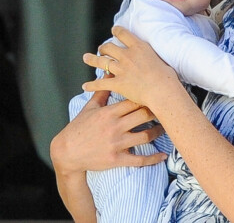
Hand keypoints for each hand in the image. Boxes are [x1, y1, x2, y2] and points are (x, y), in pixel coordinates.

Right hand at [50, 88, 166, 175]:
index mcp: (110, 112)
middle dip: (157, 111)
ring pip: (145, 136)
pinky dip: (153, 158)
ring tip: (167, 127)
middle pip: (143, 115)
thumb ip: (102, 91)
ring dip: (159, 132)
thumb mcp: (90, 107)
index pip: (134, 100)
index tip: (158, 93)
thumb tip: (108, 72)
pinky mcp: (117, 159)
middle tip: (167, 108)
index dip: (148, 96)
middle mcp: (115, 127)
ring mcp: (117, 144)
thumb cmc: (78, 128)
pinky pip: (139, 160)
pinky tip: (163, 155)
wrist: (66, 152)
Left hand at [82, 26, 179, 109]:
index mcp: (139, 47)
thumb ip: (152, 57)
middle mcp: (127, 55)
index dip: (116, 31)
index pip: (123, 34)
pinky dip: (91, 85)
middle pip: (109, 47)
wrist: (161, 89)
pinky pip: (100, 83)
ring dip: (92, 59)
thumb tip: (153, 59)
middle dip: (103, 47)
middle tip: (101, 48)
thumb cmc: (166, 76)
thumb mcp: (160, 59)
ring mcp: (121, 69)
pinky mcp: (117, 83)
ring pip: (102, 62)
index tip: (114, 30)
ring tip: (87, 57)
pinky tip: (85, 86)